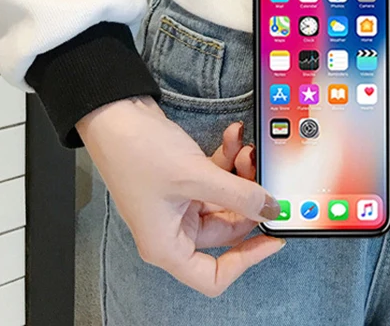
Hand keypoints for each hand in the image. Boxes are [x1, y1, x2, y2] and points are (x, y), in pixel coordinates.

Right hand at [77, 96, 284, 296]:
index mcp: (166, 245)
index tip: (273, 238)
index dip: (246, 260)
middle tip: (261, 175)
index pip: (212, 276)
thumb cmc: (138, 152)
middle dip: (247, 201)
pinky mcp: (184, 180)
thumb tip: (271, 209)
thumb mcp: (196, 176)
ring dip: (240, 173)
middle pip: (226, 231)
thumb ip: (238, 194)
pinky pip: (216, 178)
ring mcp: (179, 203)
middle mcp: (172, 229)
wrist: (116, 114)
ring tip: (245, 149)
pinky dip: (227, 159)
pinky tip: (233, 136)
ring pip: (225, 199)